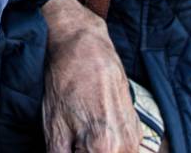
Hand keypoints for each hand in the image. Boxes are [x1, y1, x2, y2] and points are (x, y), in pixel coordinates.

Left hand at [40, 0, 142, 152]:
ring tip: (80, 139)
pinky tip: (92, 133)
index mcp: (103, 148)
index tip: (67, 148)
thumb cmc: (66, 83)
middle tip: (72, 143)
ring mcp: (134, 137)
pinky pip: (123, 151)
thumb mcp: (54, 129)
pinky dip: (108, 149)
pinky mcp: (137, 129)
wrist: (86, 48)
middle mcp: (125, 145)